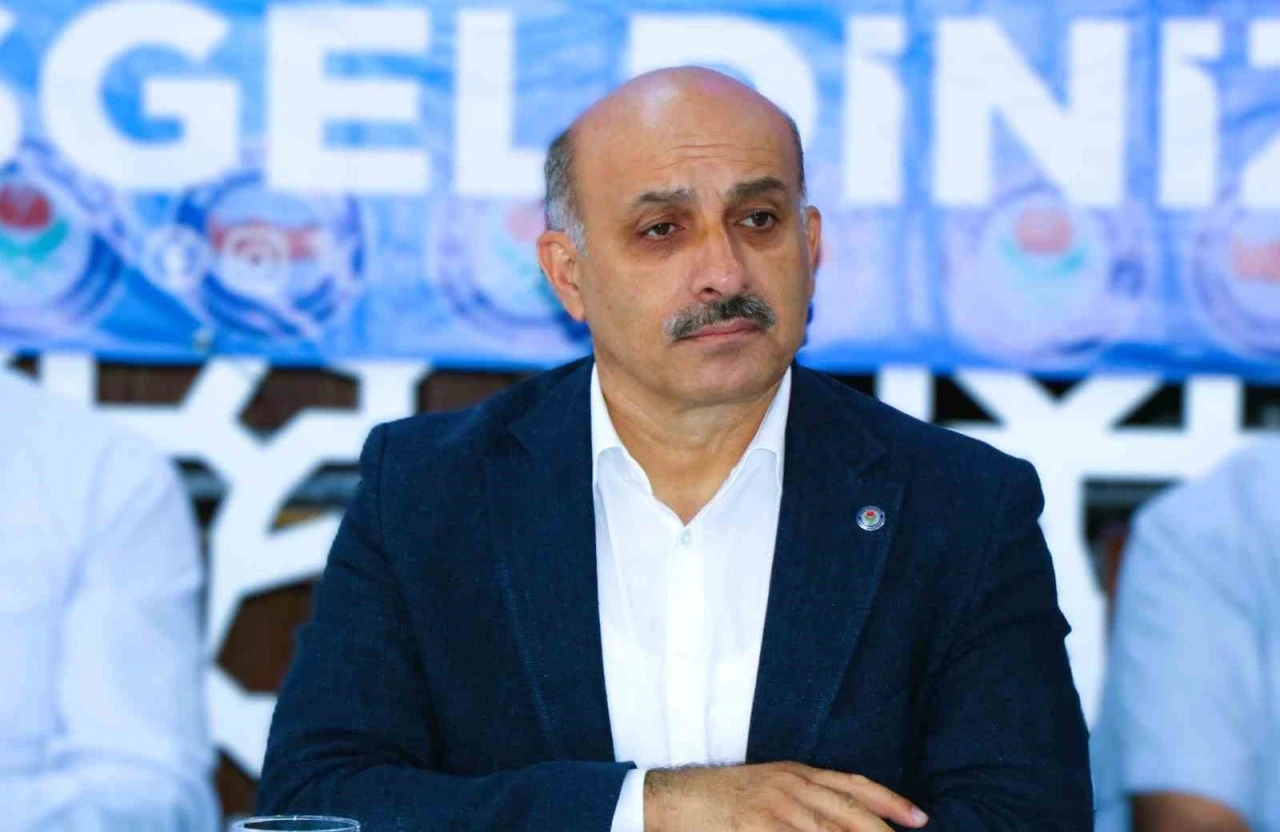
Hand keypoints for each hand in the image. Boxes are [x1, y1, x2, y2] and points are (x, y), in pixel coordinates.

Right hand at [643, 761, 928, 830]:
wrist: (675, 799)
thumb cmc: (723, 797)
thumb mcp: (769, 784)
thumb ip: (806, 797)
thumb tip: (844, 819)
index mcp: (796, 773)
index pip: (853, 786)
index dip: (890, 802)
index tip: (920, 819)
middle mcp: (791, 787)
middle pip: (850, 814)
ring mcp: (775, 811)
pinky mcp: (758, 829)